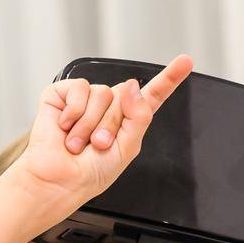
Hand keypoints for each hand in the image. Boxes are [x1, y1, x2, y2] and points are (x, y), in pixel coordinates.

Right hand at [9, 54, 193, 219]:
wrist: (58, 181)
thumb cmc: (89, 173)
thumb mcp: (127, 149)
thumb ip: (138, 117)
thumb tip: (132, 86)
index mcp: (127, 122)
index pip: (152, 96)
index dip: (169, 78)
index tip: (186, 61)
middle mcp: (108, 107)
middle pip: (124, 96)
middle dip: (111, 124)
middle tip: (96, 145)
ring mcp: (85, 100)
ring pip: (103, 94)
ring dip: (90, 124)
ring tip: (78, 142)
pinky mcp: (62, 95)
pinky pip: (79, 89)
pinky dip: (74, 112)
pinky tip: (65, 127)